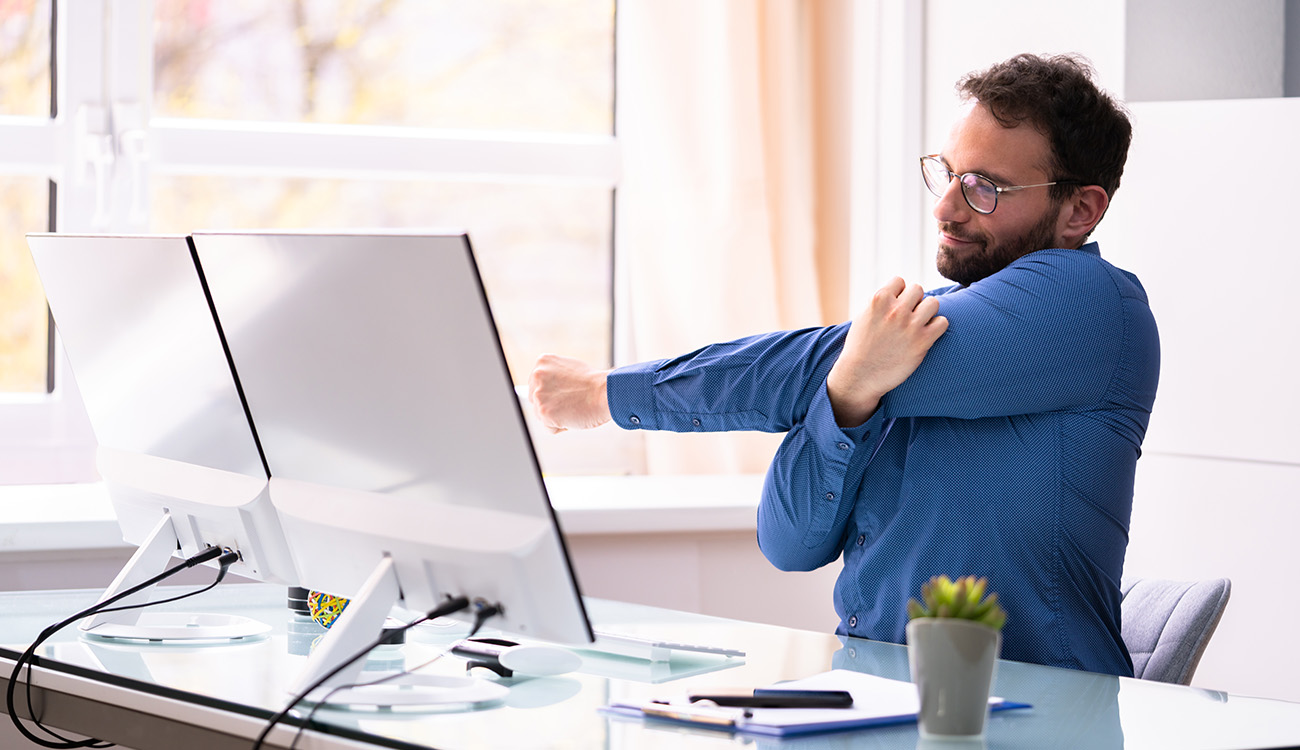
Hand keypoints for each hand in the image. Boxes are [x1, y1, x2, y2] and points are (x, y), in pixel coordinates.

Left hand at [527, 354, 612, 432]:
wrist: (606, 392)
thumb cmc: (594, 384)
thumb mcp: (569, 369)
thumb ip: (553, 376)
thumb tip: (544, 387)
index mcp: (542, 363)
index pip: (537, 386)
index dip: (555, 393)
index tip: (569, 392)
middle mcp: (537, 375)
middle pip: (537, 401)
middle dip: (553, 405)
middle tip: (573, 400)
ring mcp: (539, 394)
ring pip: (542, 416)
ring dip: (558, 416)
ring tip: (575, 407)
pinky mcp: (544, 411)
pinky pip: (550, 428)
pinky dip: (562, 426)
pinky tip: (573, 415)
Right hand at [825, 277, 948, 425]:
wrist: (860, 376)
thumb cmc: (860, 347)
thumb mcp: (863, 316)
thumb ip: (880, 302)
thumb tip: (898, 292)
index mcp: (878, 300)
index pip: (899, 281)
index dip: (899, 293)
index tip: (895, 307)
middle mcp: (895, 310)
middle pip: (918, 289)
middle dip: (914, 301)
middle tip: (908, 316)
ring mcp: (910, 326)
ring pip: (933, 303)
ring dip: (928, 312)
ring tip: (919, 324)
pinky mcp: (922, 342)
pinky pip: (942, 322)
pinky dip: (937, 327)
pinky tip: (927, 335)